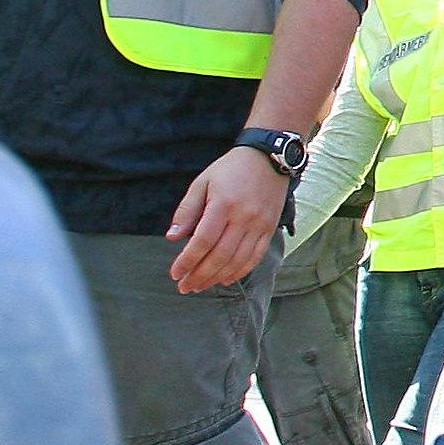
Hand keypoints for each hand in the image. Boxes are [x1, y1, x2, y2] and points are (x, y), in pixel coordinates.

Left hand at [165, 146, 287, 292]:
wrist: (268, 157)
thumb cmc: (230, 169)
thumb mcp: (202, 183)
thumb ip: (187, 211)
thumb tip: (173, 237)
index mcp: (223, 205)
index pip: (203, 241)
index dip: (187, 261)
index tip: (175, 274)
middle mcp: (243, 217)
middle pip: (220, 255)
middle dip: (200, 275)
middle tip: (185, 287)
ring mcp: (259, 224)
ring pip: (238, 260)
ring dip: (217, 277)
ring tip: (201, 286)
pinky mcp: (270, 227)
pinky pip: (256, 256)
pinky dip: (241, 271)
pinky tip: (226, 279)